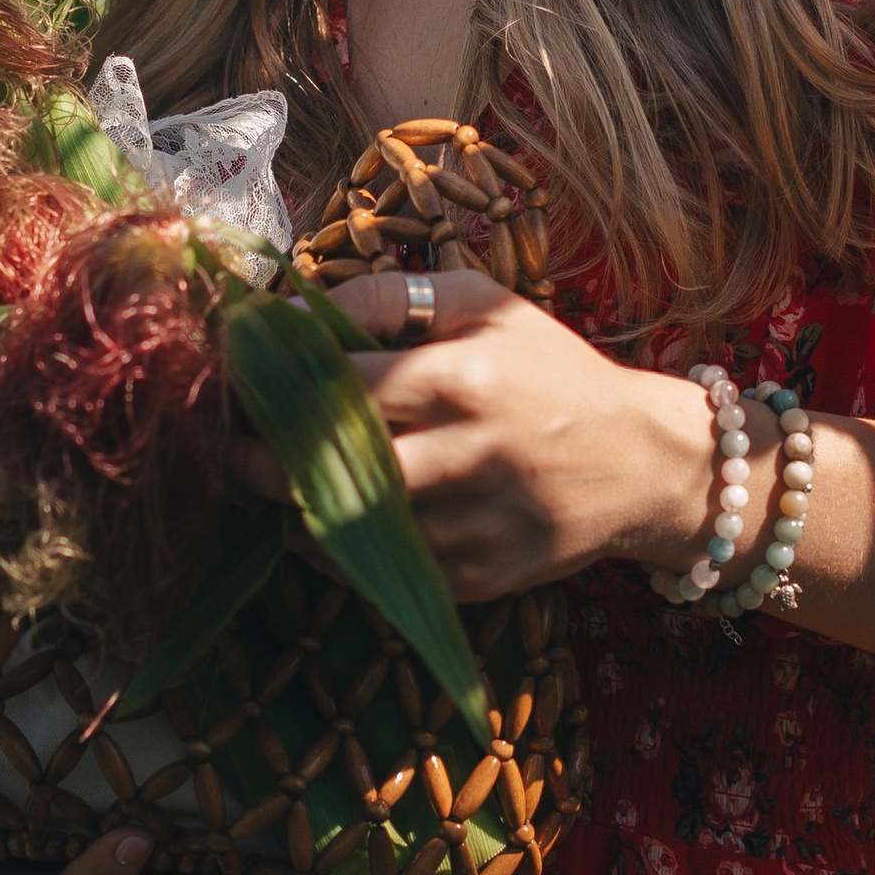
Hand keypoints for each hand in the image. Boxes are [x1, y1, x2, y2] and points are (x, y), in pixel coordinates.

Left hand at [235, 268, 721, 600]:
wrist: (645, 463)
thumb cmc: (553, 371)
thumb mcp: (488, 304)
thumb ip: (391, 296)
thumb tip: (297, 311)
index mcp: (464, 377)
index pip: (337, 386)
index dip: (273, 386)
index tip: (235, 384)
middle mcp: (469, 455)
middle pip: (329, 470)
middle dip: (260, 464)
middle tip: (229, 450)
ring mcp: (476, 526)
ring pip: (347, 533)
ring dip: (296, 512)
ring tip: (277, 486)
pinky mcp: (480, 578)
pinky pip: (384, 573)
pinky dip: (345, 552)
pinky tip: (337, 520)